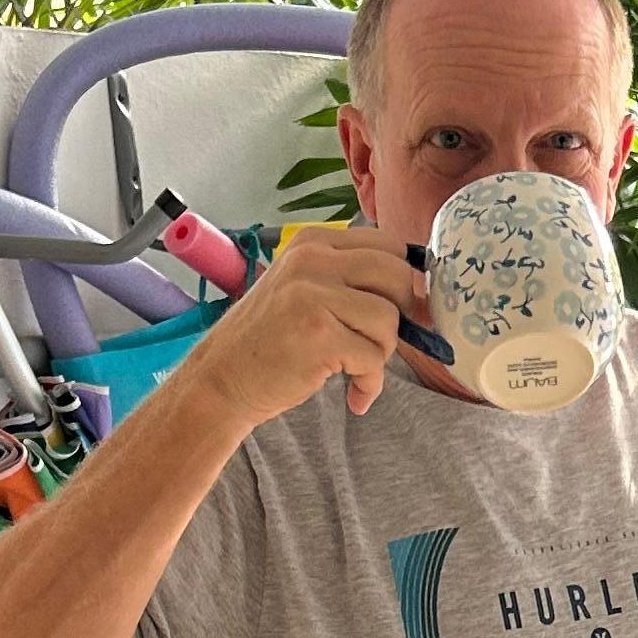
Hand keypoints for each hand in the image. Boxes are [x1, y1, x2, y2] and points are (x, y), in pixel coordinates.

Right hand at [199, 225, 425, 424]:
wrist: (220, 380)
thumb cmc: (267, 342)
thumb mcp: (301, 289)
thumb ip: (347, 281)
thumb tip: (416, 293)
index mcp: (312, 242)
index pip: (388, 245)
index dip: (400, 283)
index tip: (394, 311)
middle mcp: (312, 259)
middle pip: (397, 275)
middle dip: (399, 315)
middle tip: (375, 342)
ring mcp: (313, 295)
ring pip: (389, 319)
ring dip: (381, 353)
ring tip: (355, 368)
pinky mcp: (319, 335)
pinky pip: (374, 358)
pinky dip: (370, 383)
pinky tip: (353, 395)